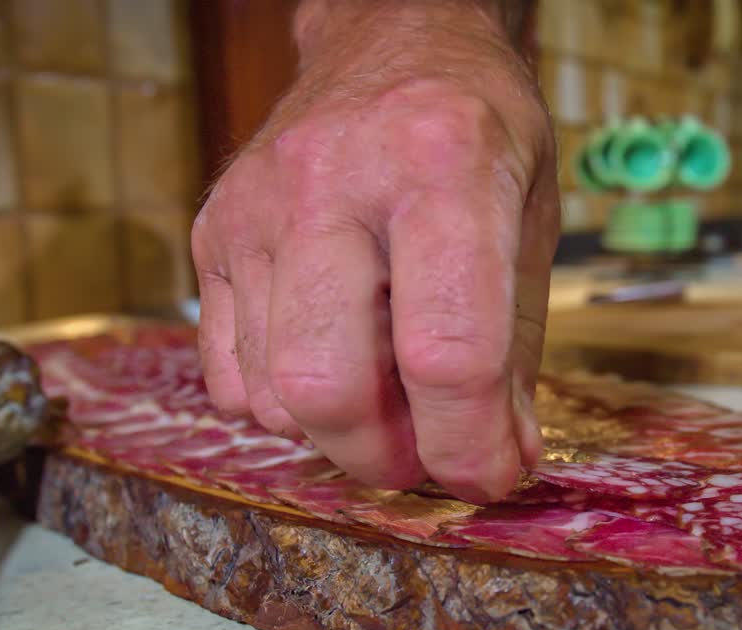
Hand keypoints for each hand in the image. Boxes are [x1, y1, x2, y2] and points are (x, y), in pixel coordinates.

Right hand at [190, 1, 556, 501]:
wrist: (393, 40)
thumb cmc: (475, 131)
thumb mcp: (530, 218)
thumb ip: (516, 350)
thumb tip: (496, 463)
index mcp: (442, 166)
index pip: (447, 350)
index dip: (469, 444)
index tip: (489, 474)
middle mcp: (332, 180)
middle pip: (328, 386)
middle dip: (384, 459)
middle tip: (425, 454)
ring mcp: (256, 206)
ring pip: (271, 394)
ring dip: (338, 434)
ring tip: (386, 393)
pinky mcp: (212, 231)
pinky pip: (228, 375)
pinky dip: (283, 403)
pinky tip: (332, 358)